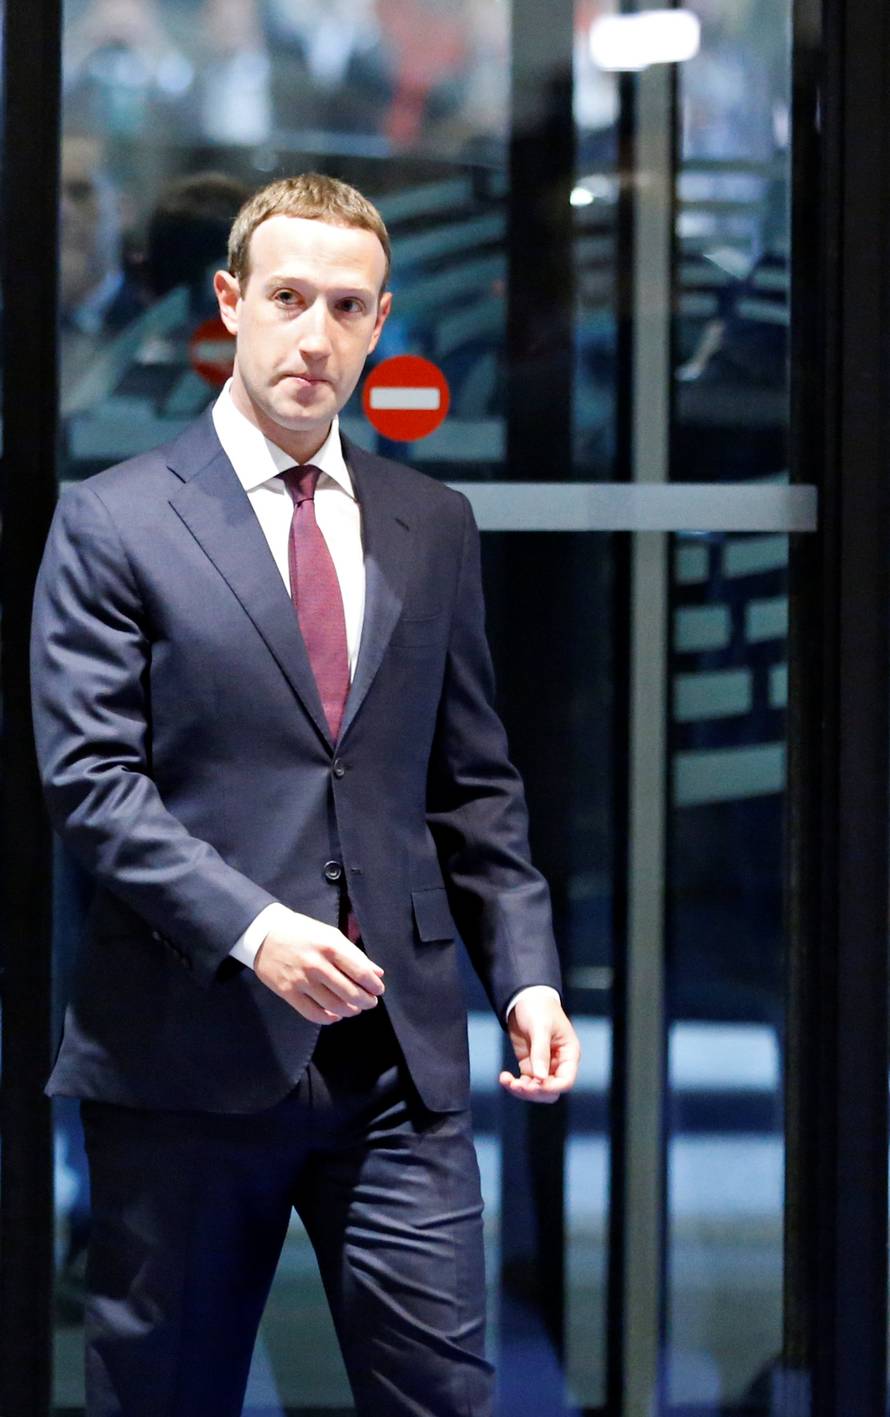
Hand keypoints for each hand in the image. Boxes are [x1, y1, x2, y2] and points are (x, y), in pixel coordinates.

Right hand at [254, 911, 383, 1024]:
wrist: (264, 934)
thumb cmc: (301, 931)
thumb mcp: (330, 934)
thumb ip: (354, 954)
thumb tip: (377, 973)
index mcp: (330, 946)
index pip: (360, 972)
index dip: (373, 985)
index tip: (378, 990)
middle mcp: (316, 965)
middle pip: (349, 992)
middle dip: (365, 1001)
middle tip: (370, 1003)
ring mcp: (301, 980)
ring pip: (333, 1006)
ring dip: (349, 1011)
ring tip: (354, 1009)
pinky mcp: (287, 992)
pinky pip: (312, 1013)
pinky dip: (328, 1018)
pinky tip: (334, 1015)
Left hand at [499, 992, 579, 1102]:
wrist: (525, 998)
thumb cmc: (539, 1008)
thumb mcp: (540, 1027)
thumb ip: (540, 1052)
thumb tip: (540, 1078)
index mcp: (569, 1054)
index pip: (566, 1081)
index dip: (551, 1087)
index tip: (534, 1085)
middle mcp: (558, 1063)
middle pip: (551, 1090)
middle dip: (534, 1092)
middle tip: (518, 1085)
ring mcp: (543, 1066)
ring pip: (537, 1090)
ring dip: (522, 1090)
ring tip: (507, 1081)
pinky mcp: (529, 1064)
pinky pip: (525, 1082)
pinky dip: (514, 1084)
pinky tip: (504, 1078)